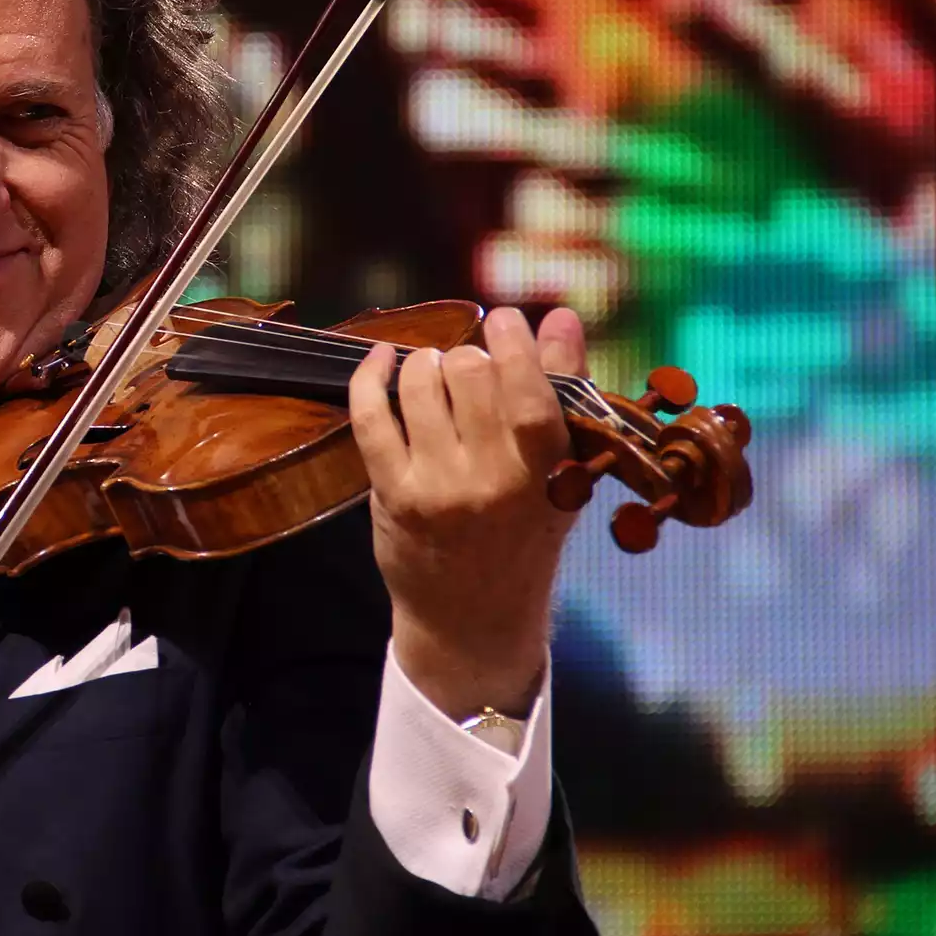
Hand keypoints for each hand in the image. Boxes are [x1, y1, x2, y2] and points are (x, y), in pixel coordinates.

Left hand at [347, 306, 587, 719]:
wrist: (473, 618)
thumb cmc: (523, 535)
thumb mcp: (563, 476)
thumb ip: (566, 395)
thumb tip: (561, 317)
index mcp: (549, 473)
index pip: (532, 393)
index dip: (515, 344)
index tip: (505, 319)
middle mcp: (494, 480)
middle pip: (470, 377)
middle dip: (466, 355)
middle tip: (468, 365)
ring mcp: (439, 488)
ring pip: (422, 388)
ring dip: (423, 363)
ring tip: (431, 369)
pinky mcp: (394, 494)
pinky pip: (372, 417)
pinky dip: (370, 378)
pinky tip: (379, 361)